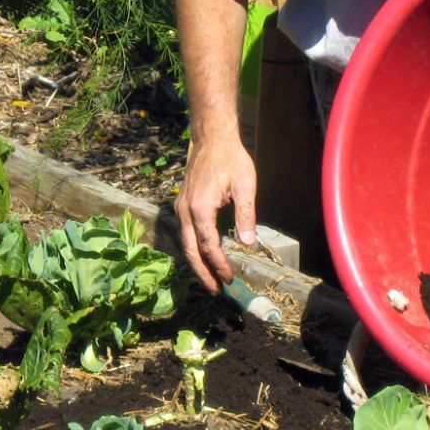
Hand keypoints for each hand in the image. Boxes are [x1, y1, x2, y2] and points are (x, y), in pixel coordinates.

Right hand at [175, 139, 256, 293]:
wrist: (212, 138)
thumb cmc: (231, 159)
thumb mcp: (245, 186)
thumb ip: (246, 215)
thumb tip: (248, 243)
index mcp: (200, 209)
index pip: (209, 246)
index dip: (220, 265)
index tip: (230, 278)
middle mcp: (185, 211)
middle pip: (191, 250)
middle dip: (203, 273)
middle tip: (215, 291)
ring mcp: (181, 207)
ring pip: (186, 243)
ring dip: (197, 263)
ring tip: (210, 280)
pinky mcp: (182, 204)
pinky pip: (186, 233)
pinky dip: (194, 249)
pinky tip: (205, 257)